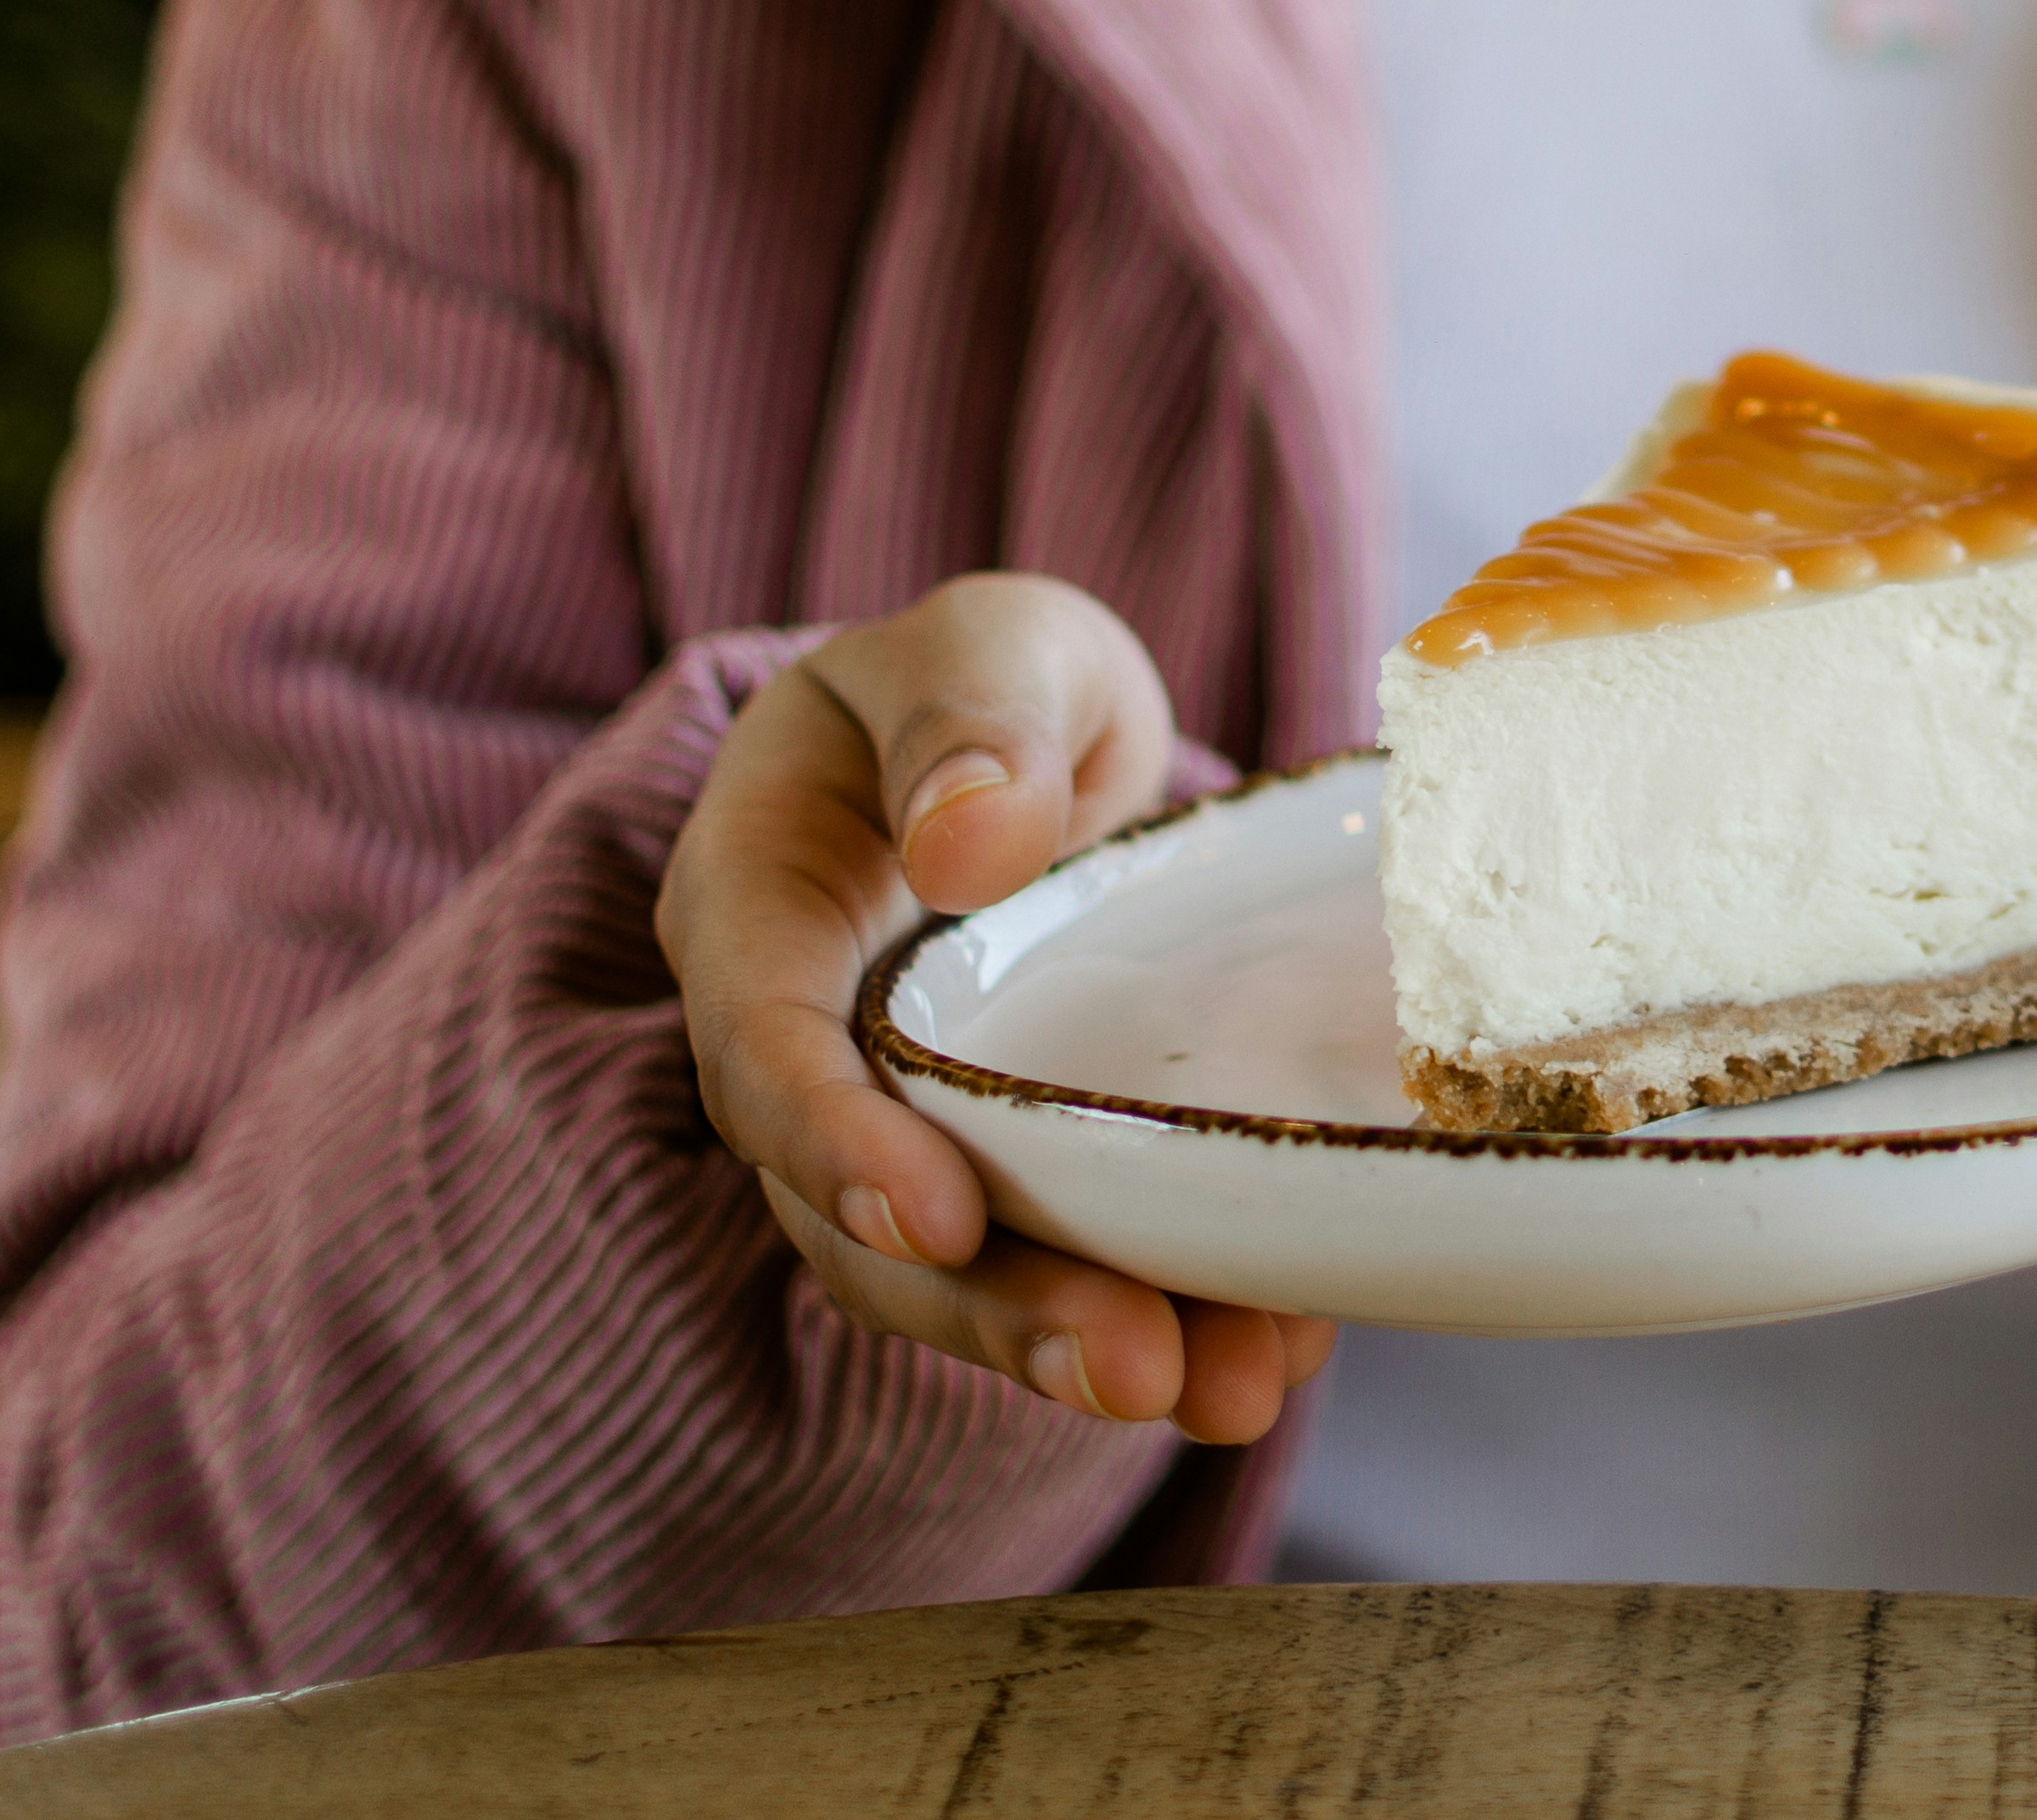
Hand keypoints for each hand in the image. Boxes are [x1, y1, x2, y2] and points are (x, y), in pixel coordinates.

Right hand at [654, 572, 1338, 1436]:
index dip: (836, 1147)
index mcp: (756, 913)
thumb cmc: (990, 685)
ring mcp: (911, 1135)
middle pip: (865, 1219)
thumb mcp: (989, 643)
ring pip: (964, 1280)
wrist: (1033, 745)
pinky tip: (1280, 1344)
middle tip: (1133, 1372)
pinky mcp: (1016, 1182)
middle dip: (995, 1308)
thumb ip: (970, 715)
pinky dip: (1175, 1310)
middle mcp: (812, 1055)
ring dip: (1086, 1345)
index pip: (764, 1052)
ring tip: (1231, 1394)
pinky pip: (1071, 1264)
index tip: (936, 1222)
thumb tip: (966, 844)